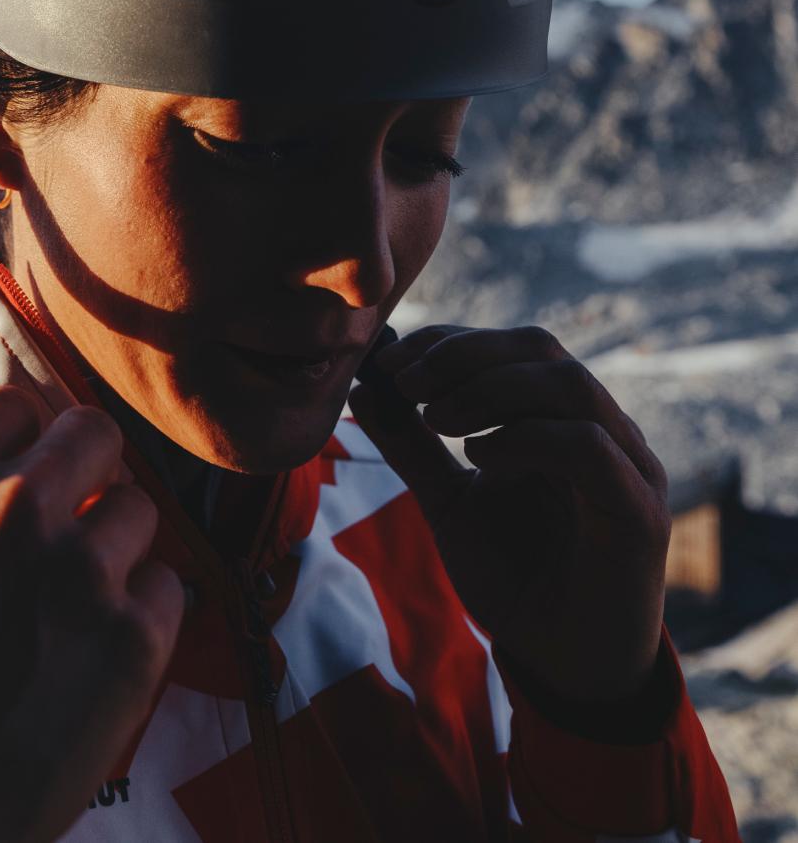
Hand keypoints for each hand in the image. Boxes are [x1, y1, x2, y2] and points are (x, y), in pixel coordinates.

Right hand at [0, 385, 184, 842]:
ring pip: (140, 508)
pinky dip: (142, 613)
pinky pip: (167, 587)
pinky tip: (99, 651)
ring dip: (115, 546)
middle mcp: (16, 510)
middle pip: (94, 434)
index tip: (30, 462)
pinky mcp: (132, 640)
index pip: (14, 403)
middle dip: (86, 470)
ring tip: (80, 601)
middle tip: (75, 513)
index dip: (26, 436)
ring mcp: (82, 573)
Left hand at [348, 325, 671, 706]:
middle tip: (406, 384)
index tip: (390, 363)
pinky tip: (477, 456)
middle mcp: (601, 429)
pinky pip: (588, 445)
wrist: (561, 662)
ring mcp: (628, 465)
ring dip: (487, 389)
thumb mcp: (448, 501)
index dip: (449, 341)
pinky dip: (524, 437)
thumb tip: (364, 388)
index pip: (512, 345)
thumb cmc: (515, 577)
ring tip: (435, 420)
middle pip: (540, 348)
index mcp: (559, 418)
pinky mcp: (639, 511)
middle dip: (462, 355)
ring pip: (567, 384)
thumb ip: (411, 447)